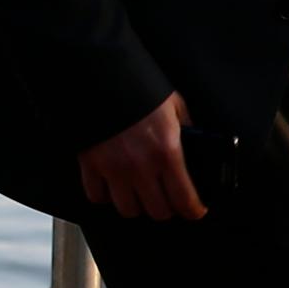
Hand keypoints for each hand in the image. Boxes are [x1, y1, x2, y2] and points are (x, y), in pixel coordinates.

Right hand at [76, 90, 204, 221]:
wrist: (100, 76)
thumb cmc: (140, 88)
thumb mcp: (175, 106)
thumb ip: (186, 130)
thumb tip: (198, 147)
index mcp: (167, 152)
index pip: (184, 199)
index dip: (193, 210)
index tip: (195, 211)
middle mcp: (141, 166)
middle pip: (157, 211)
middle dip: (166, 208)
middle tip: (168, 200)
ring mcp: (113, 169)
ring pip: (128, 209)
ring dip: (137, 205)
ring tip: (140, 194)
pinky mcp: (90, 165)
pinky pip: (97, 196)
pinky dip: (105, 195)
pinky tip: (113, 186)